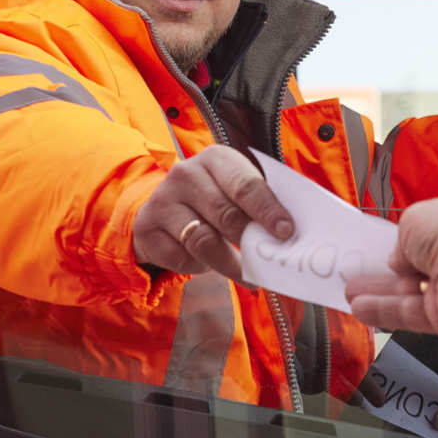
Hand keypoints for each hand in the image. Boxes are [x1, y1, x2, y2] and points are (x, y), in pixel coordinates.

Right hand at [133, 145, 293, 282]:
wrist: (163, 206)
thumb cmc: (214, 198)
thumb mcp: (234, 190)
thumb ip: (260, 204)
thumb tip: (290, 235)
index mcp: (216, 159)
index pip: (245, 185)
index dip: (267, 210)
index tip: (286, 232)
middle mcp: (185, 174)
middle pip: (225, 214)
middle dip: (251, 242)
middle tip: (270, 262)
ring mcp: (162, 201)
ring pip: (203, 241)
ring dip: (231, 264)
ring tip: (250, 277)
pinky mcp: (147, 229)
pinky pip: (181, 258)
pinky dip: (200, 267)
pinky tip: (209, 264)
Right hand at [344, 187, 437, 342]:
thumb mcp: (415, 219)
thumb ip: (402, 242)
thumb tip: (398, 259)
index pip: (432, 230)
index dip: (406, 238)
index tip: (381, 245)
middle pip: (418, 266)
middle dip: (389, 270)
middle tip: (361, 272)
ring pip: (411, 294)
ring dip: (380, 294)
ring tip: (351, 293)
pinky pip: (410, 315)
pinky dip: (385, 312)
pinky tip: (362, 309)